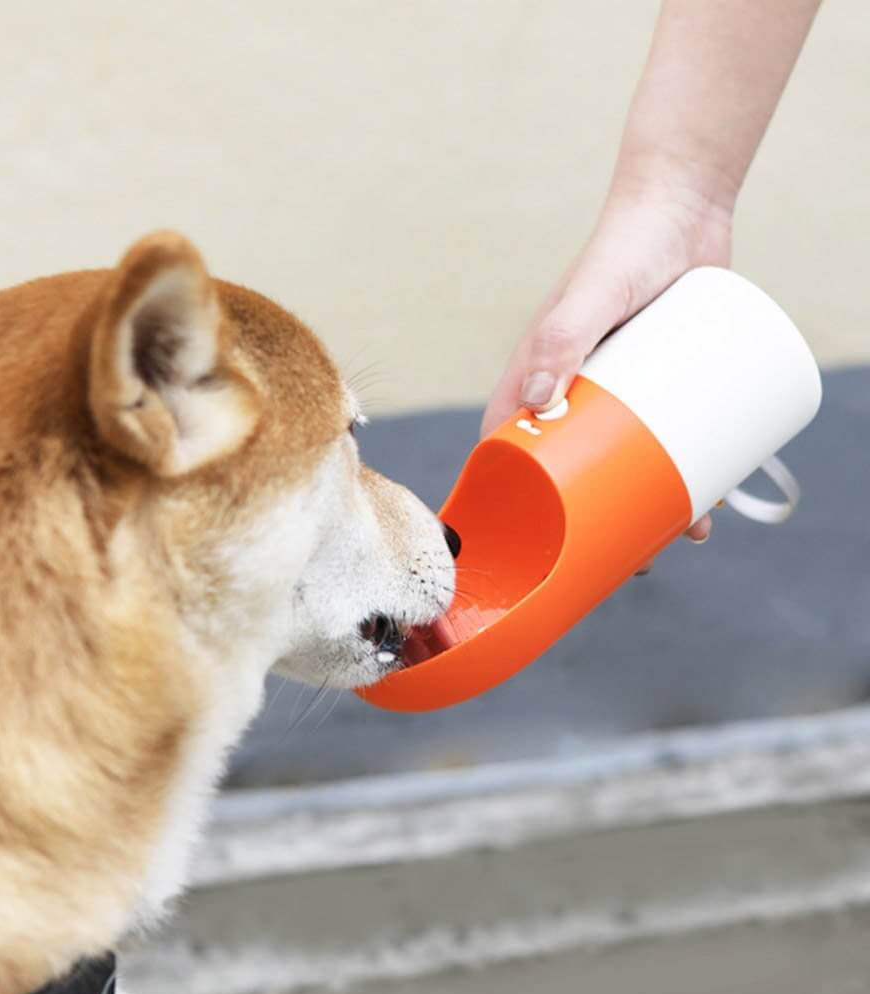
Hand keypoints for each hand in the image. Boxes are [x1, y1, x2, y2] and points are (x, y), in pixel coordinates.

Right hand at [483, 178, 733, 544]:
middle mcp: (571, 389)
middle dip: (596, 519)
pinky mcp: (658, 382)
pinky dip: (682, 469)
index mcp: (537, 377)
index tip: (532, 543)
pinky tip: (711, 495)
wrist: (684, 209)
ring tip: (686, 531)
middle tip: (632, 556)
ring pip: (625, 461)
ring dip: (648, 504)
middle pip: (574, 470)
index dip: (516, 499)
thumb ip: (563, 335)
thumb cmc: (625, 246)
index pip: (510, 448)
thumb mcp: (593, 293)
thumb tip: (537, 398)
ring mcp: (617, 389)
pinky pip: (664, 437)